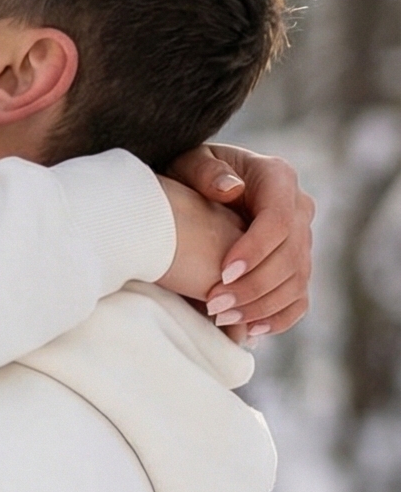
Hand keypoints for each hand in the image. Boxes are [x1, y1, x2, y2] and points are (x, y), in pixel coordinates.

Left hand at [168, 142, 314, 340]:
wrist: (198, 190)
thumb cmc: (190, 174)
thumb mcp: (189, 162)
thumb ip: (205, 172)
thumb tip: (231, 189)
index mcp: (278, 178)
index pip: (279, 220)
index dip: (256, 250)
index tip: (223, 272)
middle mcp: (298, 208)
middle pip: (292, 256)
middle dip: (254, 286)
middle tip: (215, 305)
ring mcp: (302, 240)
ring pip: (297, 281)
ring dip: (261, 306)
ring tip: (223, 318)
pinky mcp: (295, 267)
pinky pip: (298, 299)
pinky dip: (278, 317)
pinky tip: (251, 329)